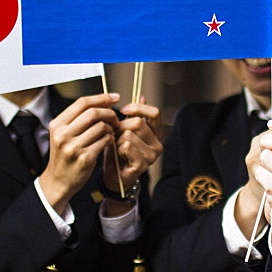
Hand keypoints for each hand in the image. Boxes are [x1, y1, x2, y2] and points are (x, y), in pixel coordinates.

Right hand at [38, 93, 119, 213]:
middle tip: (115, 119)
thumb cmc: (65, 155)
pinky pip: (104, 141)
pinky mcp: (85, 158)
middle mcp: (63, 134)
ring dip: (111, 128)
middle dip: (109, 113)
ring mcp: (73, 147)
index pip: (82, 102)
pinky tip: (109, 142)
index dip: (101, 98)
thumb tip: (103, 101)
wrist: (58, 181)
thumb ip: (78, 119)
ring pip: (101, 127)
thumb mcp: (64, 134)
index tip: (115, 97)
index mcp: (57, 124)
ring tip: (111, 132)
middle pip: (93, 113)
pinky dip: (111, 139)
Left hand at [102, 98, 163, 214]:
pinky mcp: (142, 164)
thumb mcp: (125, 130)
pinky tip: (119, 156)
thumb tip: (142, 96)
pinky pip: (126, 146)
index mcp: (156, 134)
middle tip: (116, 136)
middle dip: (121, 127)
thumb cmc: (119, 153)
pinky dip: (117, 149)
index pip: (154, 113)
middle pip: (138, 123)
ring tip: (117, 148)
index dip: (138, 107)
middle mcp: (158, 144)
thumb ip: (135, 115)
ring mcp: (152, 156)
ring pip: (129, 134)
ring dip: (117, 140)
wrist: (114, 176)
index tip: (123, 110)